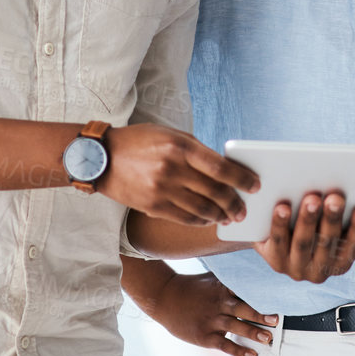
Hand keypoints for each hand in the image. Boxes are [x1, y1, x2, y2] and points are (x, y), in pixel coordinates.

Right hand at [100, 124, 259, 226]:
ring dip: (220, 215)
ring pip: (201, 208)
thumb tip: (224, 168)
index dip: (241, 179)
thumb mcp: (170, 135)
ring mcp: (161, 189)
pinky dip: (200, 220)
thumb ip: (196, 150)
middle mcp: (172, 168)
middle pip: (214, 191)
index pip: (220, 167)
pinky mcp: (152, 205)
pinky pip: (184, 217)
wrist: (100, 157)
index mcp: (180, 146)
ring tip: (229, 217)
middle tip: (243, 209)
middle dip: (234, 202)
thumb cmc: (140, 141)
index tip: (254, 185)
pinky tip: (208, 219)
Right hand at [121, 257, 276, 355]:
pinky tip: (252, 355)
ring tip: (268, 338)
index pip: (246, 290)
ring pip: (236, 327)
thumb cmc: (192, 287)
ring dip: (253, 333)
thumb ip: (233, 277)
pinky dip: (239, 351)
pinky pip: (225, 344)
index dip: (262, 295)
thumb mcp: (212, 276)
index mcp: (223, 288)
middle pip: (243, 309)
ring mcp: (211, 320)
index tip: (278, 297)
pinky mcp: (205, 336)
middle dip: (261, 315)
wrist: (164, 298)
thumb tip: (256, 268)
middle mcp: (219, 304)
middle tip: (276, 320)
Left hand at [253, 190, 354, 282]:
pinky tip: (283, 209)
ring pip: (304, 243)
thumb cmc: (314, 228)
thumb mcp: (335, 229)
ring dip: (308, 220)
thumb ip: (352, 221)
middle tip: (335, 199)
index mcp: (342, 262)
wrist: (278, 240)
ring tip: (312, 200)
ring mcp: (297, 268)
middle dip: (333, 219)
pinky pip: (278, 242)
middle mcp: (321, 270)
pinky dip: (280, 224)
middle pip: (328, 242)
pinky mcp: (276, 261)